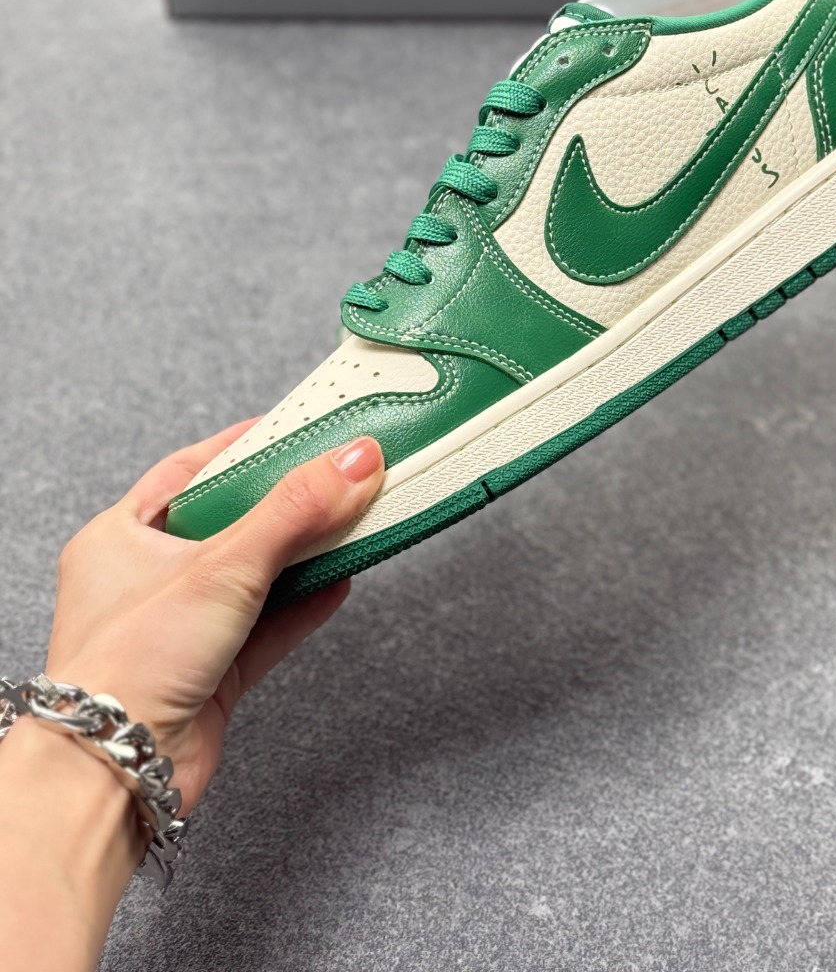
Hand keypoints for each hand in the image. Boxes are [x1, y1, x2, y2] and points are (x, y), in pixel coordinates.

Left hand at [43, 419, 383, 810]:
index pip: (189, 471)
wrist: (114, 775)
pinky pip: (268, 627)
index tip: (295, 429)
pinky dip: (304, 604)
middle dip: (285, 502)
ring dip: (303, 553)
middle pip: (230, 523)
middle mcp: (146, 580)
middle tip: (335, 473)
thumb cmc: (127, 668)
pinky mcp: (211, 674)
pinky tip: (339, 581)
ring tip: (351, 520)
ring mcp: (180, 629)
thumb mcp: (222, 566)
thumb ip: (294, 510)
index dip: (244, 448)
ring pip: (255, 575)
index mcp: (120, 537)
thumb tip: (351, 461)